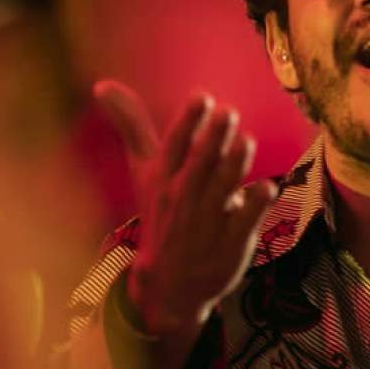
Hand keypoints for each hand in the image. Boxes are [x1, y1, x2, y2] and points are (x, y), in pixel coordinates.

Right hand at [94, 80, 276, 334]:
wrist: (168, 284)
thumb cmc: (161, 213)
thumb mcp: (145, 171)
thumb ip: (132, 126)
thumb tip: (103, 85)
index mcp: (164, 178)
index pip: (175, 146)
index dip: (189, 122)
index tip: (202, 96)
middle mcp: (184, 198)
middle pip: (199, 166)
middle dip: (213, 140)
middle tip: (228, 112)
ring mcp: (209, 222)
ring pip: (222, 190)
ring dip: (234, 166)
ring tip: (246, 141)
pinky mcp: (232, 243)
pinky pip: (244, 222)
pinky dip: (254, 205)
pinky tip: (267, 187)